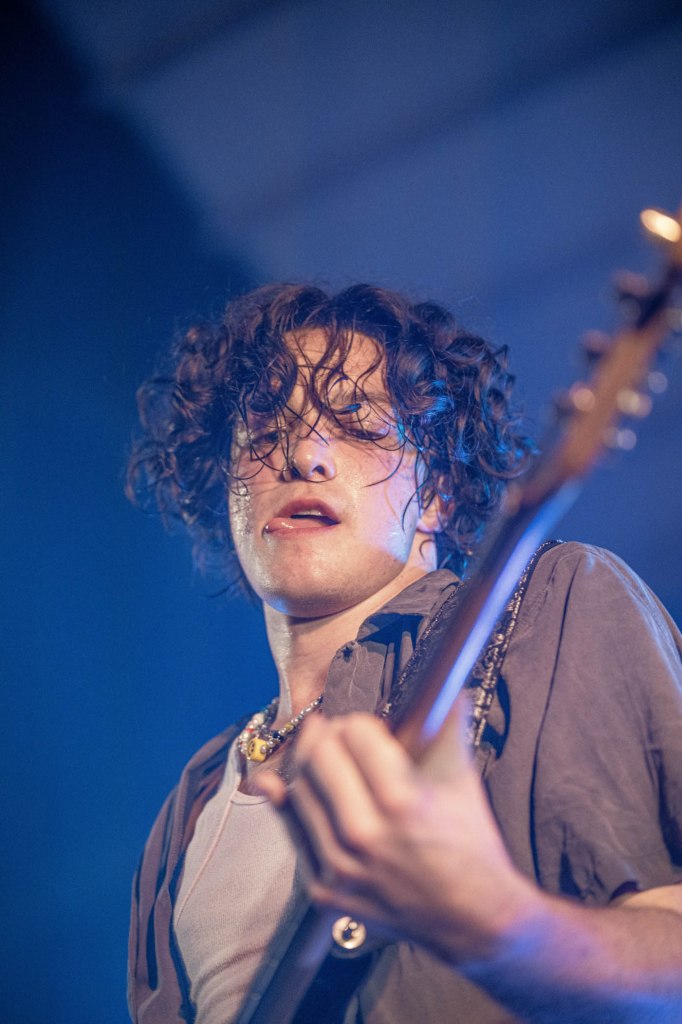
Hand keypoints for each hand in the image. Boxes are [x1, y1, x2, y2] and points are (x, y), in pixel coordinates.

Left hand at [257, 707, 534, 965]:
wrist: (473, 919)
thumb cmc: (470, 845)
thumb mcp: (462, 779)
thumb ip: (448, 725)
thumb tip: (448, 685)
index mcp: (401, 800)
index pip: (355, 734)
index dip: (360, 723)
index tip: (365, 726)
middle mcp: (364, 834)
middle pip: (318, 755)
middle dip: (327, 735)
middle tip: (335, 732)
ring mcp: (340, 866)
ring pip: (297, 789)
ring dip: (307, 764)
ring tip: (321, 755)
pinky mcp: (325, 890)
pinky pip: (293, 831)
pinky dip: (290, 803)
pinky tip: (287, 783)